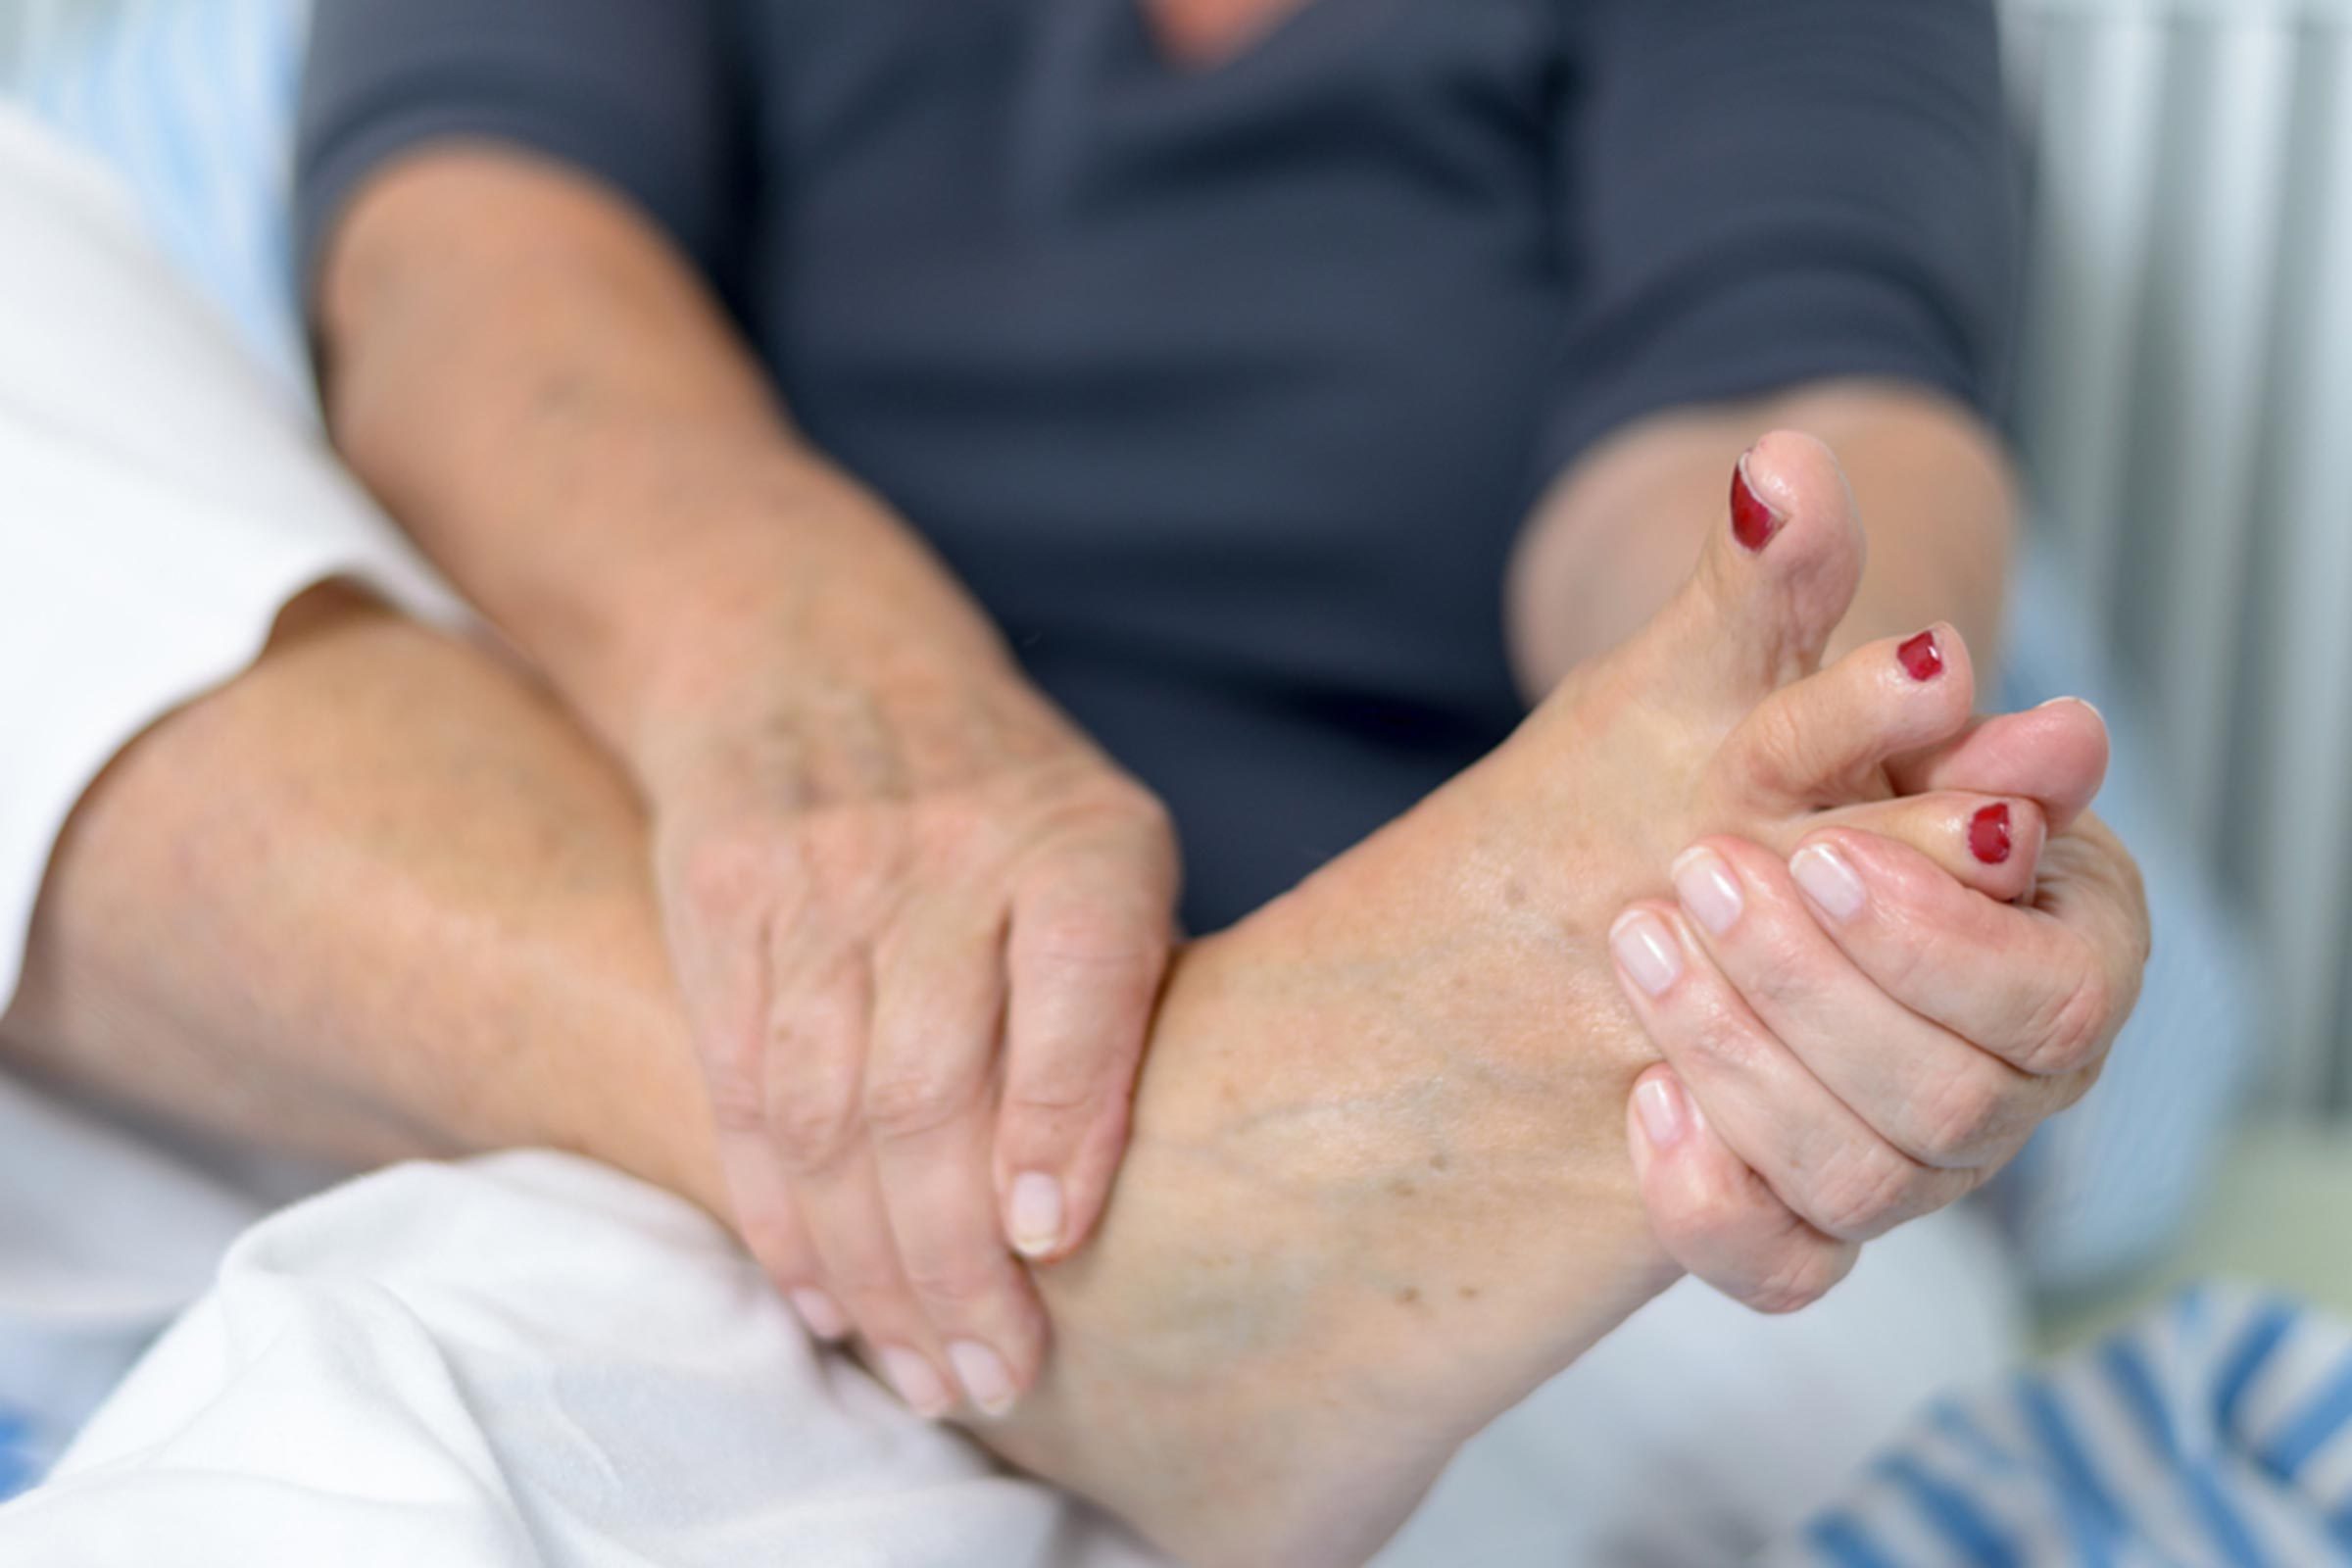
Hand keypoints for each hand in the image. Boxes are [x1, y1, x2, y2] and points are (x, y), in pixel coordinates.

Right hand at [645, 663, 1178, 1416]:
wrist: (808, 649)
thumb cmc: (1002, 793)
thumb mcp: (1106, 841)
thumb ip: (1127, 995)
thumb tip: (1179, 1195)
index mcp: (1075, 838)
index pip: (1074, 978)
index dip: (1062, 1114)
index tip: (1054, 1242)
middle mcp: (942, 850)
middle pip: (929, 1080)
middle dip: (957, 1258)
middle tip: (996, 1375)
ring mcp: (816, 877)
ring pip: (825, 1109)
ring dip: (871, 1267)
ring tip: (923, 1371)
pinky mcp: (717, 904)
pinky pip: (739, 1089)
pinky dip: (779, 1214)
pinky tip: (825, 1299)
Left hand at [1616, 695, 2150, 1310]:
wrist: (1744, 847)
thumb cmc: (1838, 775)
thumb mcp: (1866, 729)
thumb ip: (1937, 727)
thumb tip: (2061, 732)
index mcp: (2076, 961)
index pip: (2049, 1002)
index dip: (1933, 940)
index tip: (1819, 849)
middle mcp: (2017, 1090)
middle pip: (1946, 1102)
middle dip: (1807, 985)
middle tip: (1698, 869)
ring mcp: (1921, 1173)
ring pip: (1858, 1183)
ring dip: (1738, 1060)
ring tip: (1641, 941)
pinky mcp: (1816, 1226)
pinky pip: (1779, 1270)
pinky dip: (1706, 1199)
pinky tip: (1642, 1095)